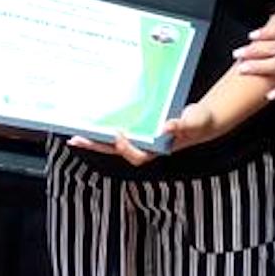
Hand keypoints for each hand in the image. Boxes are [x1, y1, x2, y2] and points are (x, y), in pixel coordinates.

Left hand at [65, 99, 217, 169]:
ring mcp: (139, 139)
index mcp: (158, 149)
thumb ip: (182, 125)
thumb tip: (166, 128)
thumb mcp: (194, 121)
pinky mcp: (136, 130)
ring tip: (74, 137)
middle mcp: (145, 147)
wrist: (200, 120)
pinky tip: (88, 124)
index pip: (138, 155)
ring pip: (112, 144)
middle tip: (76, 139)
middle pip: (116, 151)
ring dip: (94, 140)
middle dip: (96, 146)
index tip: (119, 134)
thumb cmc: (199, 122)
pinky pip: (115, 133)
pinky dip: (102, 130)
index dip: (126, 148)